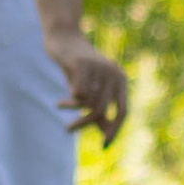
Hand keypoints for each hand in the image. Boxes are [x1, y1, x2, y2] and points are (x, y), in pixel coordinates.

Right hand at [45, 23, 127, 143]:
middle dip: (84, 123)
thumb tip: (108, 136)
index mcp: (120, 80)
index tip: (104, 146)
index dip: (115, 130)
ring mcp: (99, 67)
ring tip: (60, 105)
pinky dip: (69, 98)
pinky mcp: (82, 63)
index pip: (123, 112)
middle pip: (102, 110)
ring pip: (88, 103)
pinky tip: (61, 96)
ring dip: (73, 109)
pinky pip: (77, 93)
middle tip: (68, 130)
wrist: (63, 39)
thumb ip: (99, 110)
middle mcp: (114, 72)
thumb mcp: (90, 91)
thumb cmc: (78, 68)